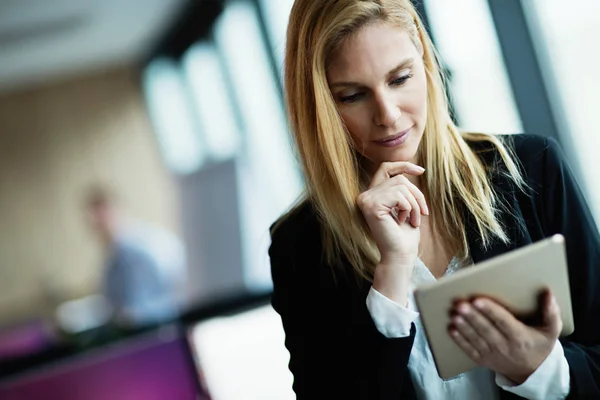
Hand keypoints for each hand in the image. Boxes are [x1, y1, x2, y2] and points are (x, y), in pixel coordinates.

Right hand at [356, 161, 427, 265]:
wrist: (400, 255)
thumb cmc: (404, 235)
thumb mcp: (406, 205)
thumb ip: (403, 189)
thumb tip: (414, 169)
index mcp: (372, 195)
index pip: (385, 168)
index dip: (403, 166)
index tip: (420, 170)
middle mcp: (365, 195)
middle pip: (399, 178)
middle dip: (416, 195)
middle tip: (422, 214)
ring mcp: (366, 200)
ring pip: (401, 186)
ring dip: (414, 204)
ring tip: (413, 220)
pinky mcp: (372, 205)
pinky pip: (399, 196)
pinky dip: (408, 208)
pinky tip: (402, 220)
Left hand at [448, 290, 562, 383]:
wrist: (534, 372)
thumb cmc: (540, 345)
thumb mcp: (552, 330)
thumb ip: (551, 312)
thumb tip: (548, 293)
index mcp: (520, 336)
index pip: (503, 321)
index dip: (490, 311)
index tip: (478, 300)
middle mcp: (505, 346)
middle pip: (486, 329)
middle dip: (472, 316)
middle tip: (460, 304)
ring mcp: (493, 354)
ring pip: (475, 339)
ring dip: (463, 326)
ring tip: (454, 314)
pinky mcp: (483, 360)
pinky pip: (470, 350)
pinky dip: (459, 340)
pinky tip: (451, 329)